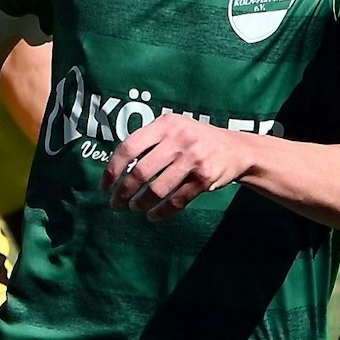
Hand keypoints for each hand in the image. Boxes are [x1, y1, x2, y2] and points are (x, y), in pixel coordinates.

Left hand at [102, 113, 249, 219]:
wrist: (235, 149)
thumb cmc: (195, 139)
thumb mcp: (174, 128)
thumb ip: (149, 141)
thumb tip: (115, 169)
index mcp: (166, 124)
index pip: (129, 147)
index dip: (112, 170)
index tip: (104, 186)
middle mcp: (180, 139)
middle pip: (140, 172)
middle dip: (123, 192)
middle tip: (116, 204)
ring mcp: (194, 158)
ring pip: (158, 189)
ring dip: (141, 203)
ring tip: (135, 208)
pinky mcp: (206, 177)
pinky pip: (177, 201)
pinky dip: (161, 212)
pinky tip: (153, 215)